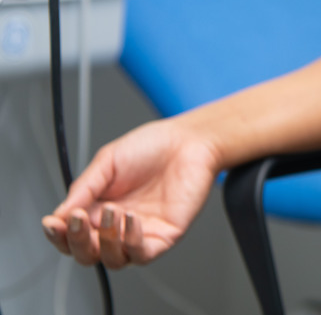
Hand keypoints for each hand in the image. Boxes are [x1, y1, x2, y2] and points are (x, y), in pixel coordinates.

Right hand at [40, 120, 222, 268]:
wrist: (188, 141)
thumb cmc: (152, 147)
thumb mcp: (107, 163)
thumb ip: (83, 189)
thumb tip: (59, 216)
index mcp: (98, 209)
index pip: (71, 235)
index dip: (58, 234)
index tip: (52, 223)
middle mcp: (117, 226)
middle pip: (86, 253)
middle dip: (76, 241)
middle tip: (77, 219)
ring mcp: (140, 233)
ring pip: (112, 260)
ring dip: (104, 241)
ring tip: (112, 211)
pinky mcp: (164, 236)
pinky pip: (141, 254)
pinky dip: (130, 241)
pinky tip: (130, 218)